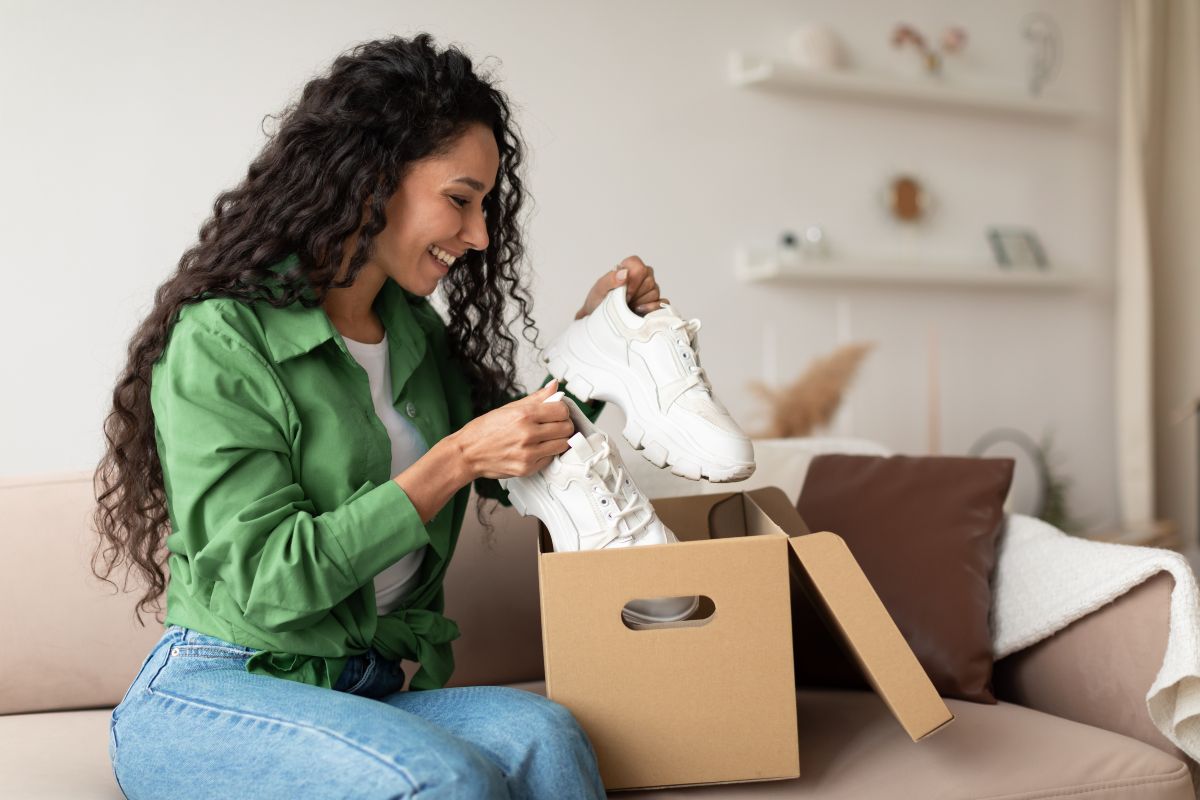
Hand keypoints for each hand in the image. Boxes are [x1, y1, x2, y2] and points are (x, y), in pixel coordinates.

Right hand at [451, 380, 574, 479]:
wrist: (467, 453)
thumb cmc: (484, 430)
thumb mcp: (509, 407)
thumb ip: (536, 398)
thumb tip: (554, 386)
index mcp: (524, 415)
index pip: (562, 410)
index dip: (562, 410)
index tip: (557, 412)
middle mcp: (527, 434)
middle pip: (566, 428)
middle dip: (563, 425)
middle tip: (554, 425)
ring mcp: (528, 453)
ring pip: (562, 445)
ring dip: (558, 440)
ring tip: (547, 437)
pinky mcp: (527, 468)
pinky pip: (550, 459)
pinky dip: (547, 453)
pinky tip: (537, 449)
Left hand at [575, 255, 667, 319]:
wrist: (601, 322)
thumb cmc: (599, 303)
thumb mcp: (599, 291)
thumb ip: (609, 279)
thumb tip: (624, 273)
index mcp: (628, 269)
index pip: (638, 265)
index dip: (632, 279)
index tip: (623, 291)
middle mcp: (642, 277)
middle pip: (649, 280)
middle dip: (635, 294)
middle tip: (624, 301)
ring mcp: (650, 291)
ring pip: (655, 293)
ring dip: (640, 303)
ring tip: (629, 307)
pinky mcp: (656, 304)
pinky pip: (662, 303)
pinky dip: (652, 309)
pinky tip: (639, 312)